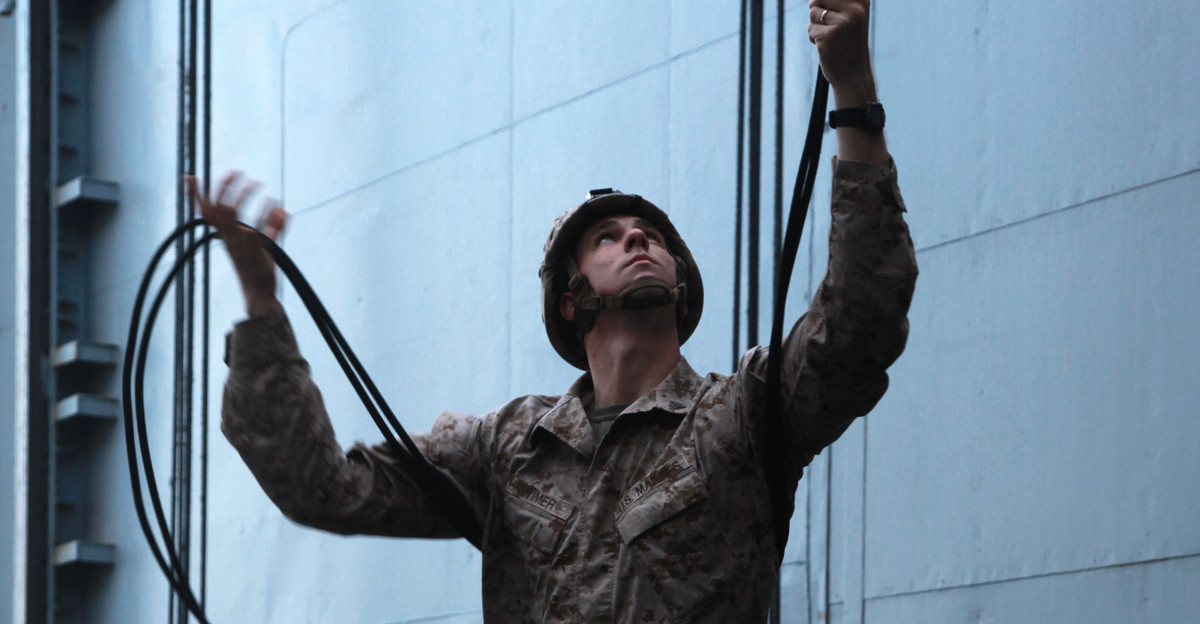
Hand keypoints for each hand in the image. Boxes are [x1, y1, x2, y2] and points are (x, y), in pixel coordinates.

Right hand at [184, 170, 288, 316]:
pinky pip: (256, 225)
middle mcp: (228, 238)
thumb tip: (283, 209)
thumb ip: (273, 226)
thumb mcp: (265, 244)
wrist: (259, 294)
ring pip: (231, 212)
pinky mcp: (252, 247)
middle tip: (236, 171)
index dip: (195, 195)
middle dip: (223, 187)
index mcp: (225, 236)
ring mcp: (239, 242)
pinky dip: (265, 212)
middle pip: (216, 208)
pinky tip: (274, 203)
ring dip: (242, 194)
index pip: (205, 213)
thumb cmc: (258, 270)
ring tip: (256, 182)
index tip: (190, 176)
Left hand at [808, 0, 876, 106]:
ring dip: (816, 26)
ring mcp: (842, 23)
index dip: (826, 4)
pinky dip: (814, 38)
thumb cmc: (848, 44)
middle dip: (819, 13)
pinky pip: (810, 28)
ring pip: (813, 12)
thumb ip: (833, 3)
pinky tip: (827, 47)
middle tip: (833, 29)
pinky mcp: (829, 36)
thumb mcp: (848, 17)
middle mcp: (855, 9)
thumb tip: (811, 1)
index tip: (836, 18)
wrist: (853, 75)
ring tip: (831, 38)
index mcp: (862, 1)